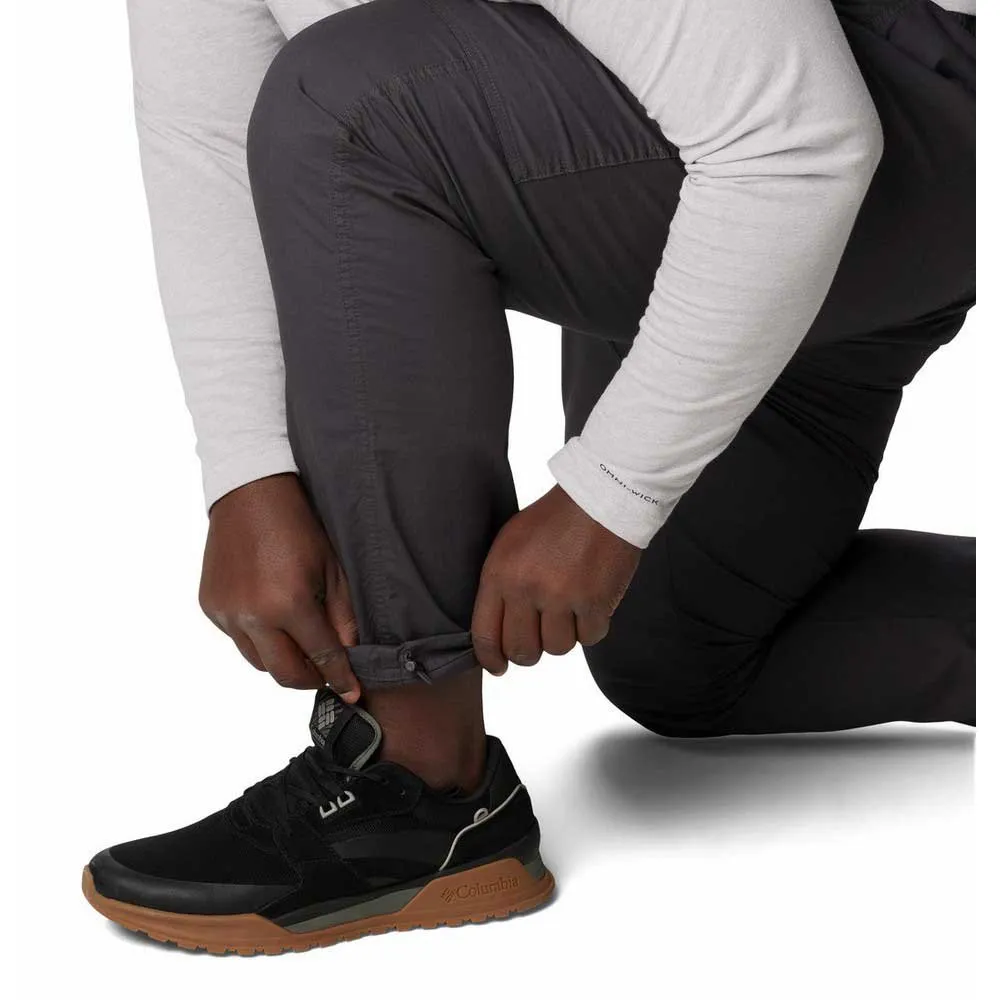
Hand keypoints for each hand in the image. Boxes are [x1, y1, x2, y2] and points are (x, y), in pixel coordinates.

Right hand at [199, 473, 360, 698]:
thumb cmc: (298, 525)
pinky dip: (259, 639)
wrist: (250, 492)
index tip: (352, 693)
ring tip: (301, 644)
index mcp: (287, 604)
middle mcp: (252, 616)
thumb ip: (343, 616)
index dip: (340, 678)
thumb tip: (350, 654)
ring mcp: (226, 614)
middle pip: (284, 674)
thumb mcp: (332, 568)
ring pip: (258, 662)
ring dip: (282, 660)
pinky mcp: (210, 607)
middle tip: (326, 673)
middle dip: (310, 680)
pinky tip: (273, 619)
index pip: (321, 657)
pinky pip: (238, 640)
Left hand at [471, 485, 640, 673]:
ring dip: (564, 634)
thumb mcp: (510, 543)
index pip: (485, 635)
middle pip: (522, 651)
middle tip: (540, 636)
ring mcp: (562, 597)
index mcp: (500, 573)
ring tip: (569, 607)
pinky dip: (592, 626)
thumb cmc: (554, 519)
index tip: (499, 667)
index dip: (491, 659)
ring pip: (557, 648)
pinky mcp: (595, 602)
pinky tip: (591, 602)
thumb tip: (495, 631)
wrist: (601, 497)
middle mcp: (527, 588)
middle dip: (530, 651)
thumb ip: (500, 585)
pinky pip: (590, 638)